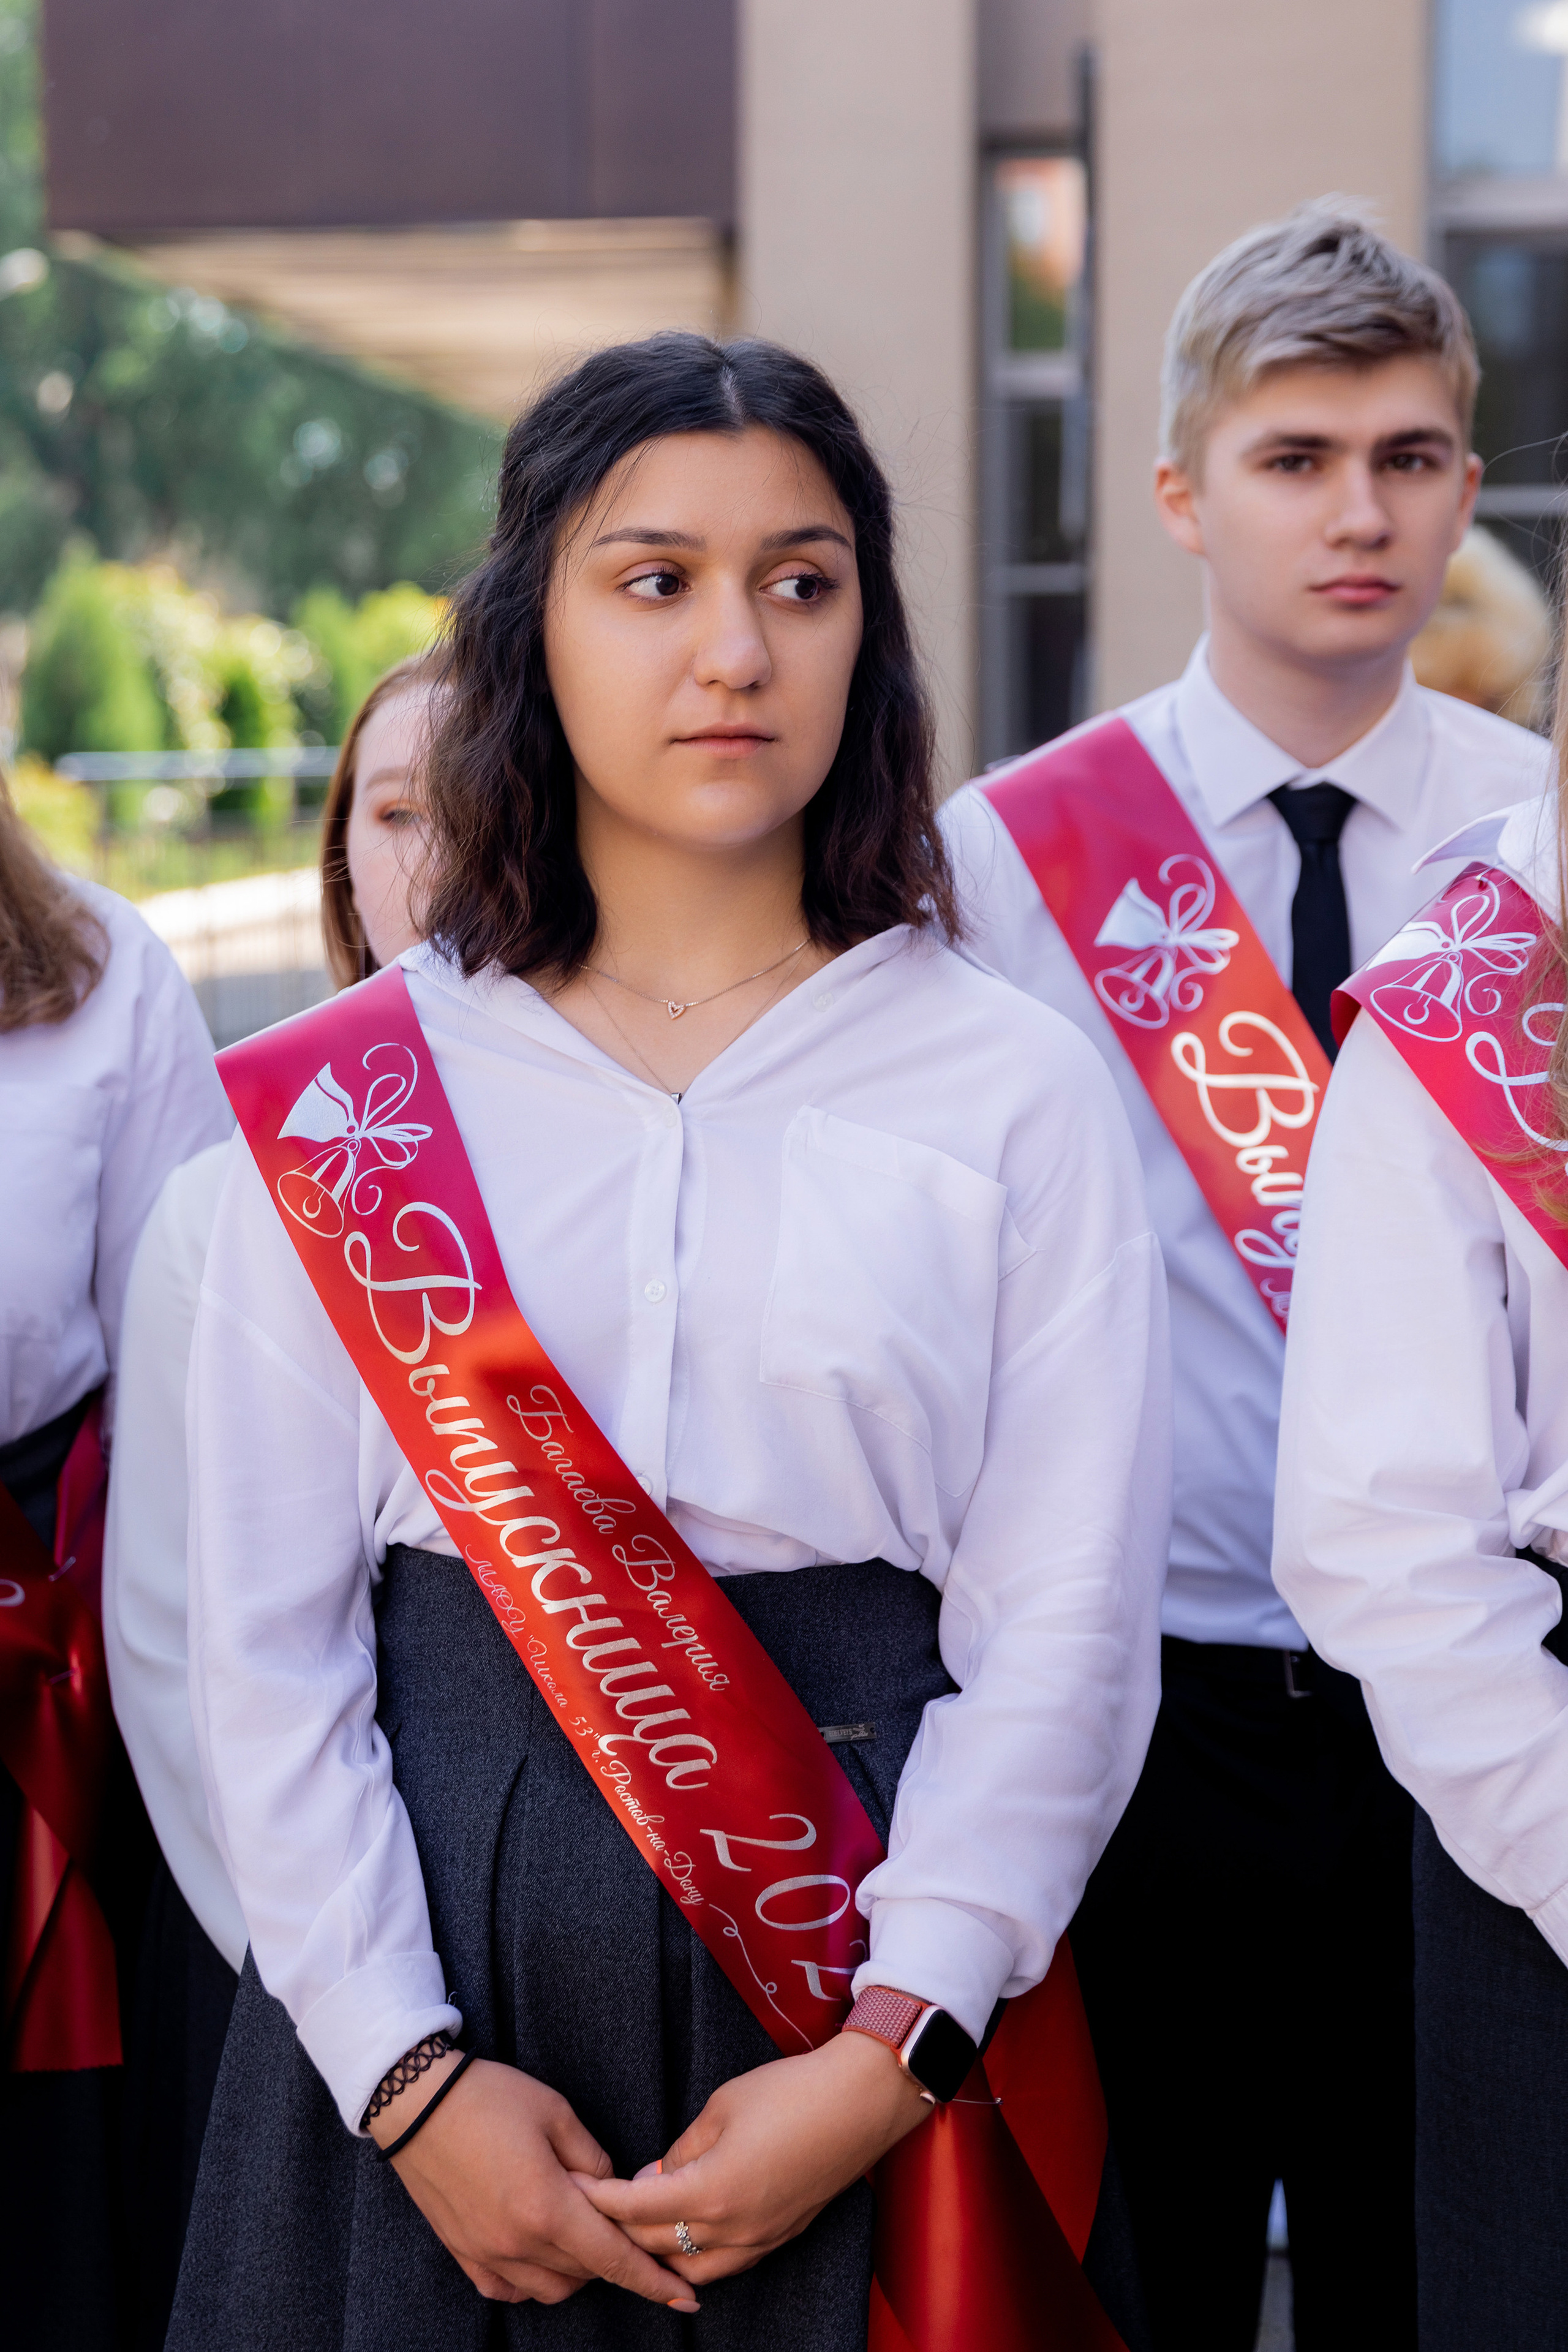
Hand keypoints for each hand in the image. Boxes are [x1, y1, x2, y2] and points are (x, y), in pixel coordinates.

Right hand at [371, 2054, 699, 2310]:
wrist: (415, 2102)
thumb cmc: (488, 2097)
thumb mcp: (555, 2112)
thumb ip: (593, 2159)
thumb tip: (612, 2189)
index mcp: (546, 2206)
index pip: (613, 2258)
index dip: (652, 2280)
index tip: (686, 2298)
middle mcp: (517, 2242)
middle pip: (586, 2273)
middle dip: (616, 2259)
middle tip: (630, 2231)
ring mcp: (487, 2254)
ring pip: (551, 2289)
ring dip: (578, 2271)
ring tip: (586, 2234)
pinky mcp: (463, 2253)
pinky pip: (509, 2290)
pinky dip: (534, 2281)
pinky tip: (543, 2254)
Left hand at [574, 2030, 931, 2285]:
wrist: (860, 2102)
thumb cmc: (790, 2092)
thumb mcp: (722, 2106)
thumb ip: (682, 2148)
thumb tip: (656, 2177)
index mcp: (711, 2193)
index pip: (636, 2208)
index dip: (599, 2199)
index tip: (572, 2189)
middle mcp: (733, 2230)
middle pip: (656, 2245)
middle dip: (619, 2228)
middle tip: (592, 2207)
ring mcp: (760, 2240)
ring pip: (690, 2270)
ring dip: (658, 2252)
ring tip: (636, 2226)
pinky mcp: (780, 2236)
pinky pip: (725, 2264)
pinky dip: (695, 2256)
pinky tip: (685, 2232)